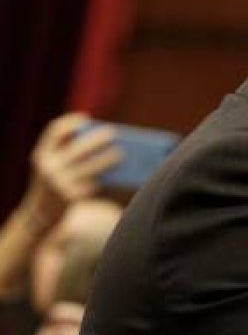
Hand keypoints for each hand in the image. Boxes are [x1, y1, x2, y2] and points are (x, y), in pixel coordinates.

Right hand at [21, 113, 120, 230]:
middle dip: (95, 140)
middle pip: (77, 148)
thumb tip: (105, 145)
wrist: (39, 216)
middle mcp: (48, 168)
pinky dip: (105, 179)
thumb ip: (69, 154)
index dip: (70, 123)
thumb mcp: (53, 167)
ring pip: (88, 167)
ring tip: (121, 153)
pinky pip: (93, 184)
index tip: (86, 118)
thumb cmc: (53, 184)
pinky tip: (120, 176)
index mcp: (42, 155)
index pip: (54, 132)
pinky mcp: (71, 198)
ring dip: (106, 159)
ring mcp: (58, 184)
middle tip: (113, 133)